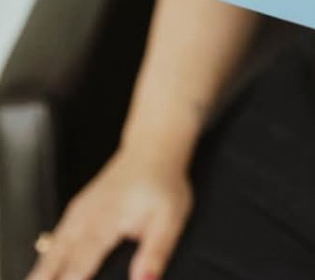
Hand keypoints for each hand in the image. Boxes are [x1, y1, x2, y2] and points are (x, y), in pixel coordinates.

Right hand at [27, 144, 191, 279]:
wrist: (153, 150)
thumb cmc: (162, 184)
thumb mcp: (170, 219)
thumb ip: (156, 252)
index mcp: (107, 220)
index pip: (82, 262)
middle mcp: (86, 217)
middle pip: (58, 258)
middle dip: (46, 278)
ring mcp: (78, 213)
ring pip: (52, 250)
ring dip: (42, 271)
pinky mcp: (76, 211)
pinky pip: (54, 240)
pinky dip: (47, 259)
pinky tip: (43, 274)